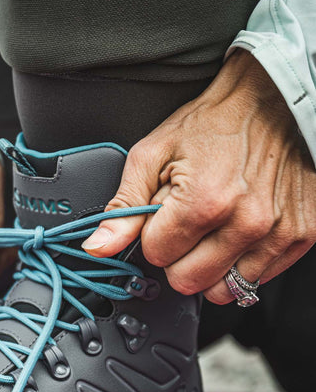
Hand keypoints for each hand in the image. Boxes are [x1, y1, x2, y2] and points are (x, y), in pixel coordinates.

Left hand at [82, 50, 315, 302]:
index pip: (157, 255)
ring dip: (211, 266)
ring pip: (223, 291)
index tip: (166, 214)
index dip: (155, 235)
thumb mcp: (153, 155)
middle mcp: (245, 223)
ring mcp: (277, 233)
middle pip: (187, 281)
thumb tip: (97, 247)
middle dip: (179, 257)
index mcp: (203, 202)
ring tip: (215, 230)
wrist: (275, 100)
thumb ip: (123, 207)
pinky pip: (257, 280)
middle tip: (189, 224)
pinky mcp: (301, 236)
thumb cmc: (212, 124)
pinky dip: (242, 263)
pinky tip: (241, 231)